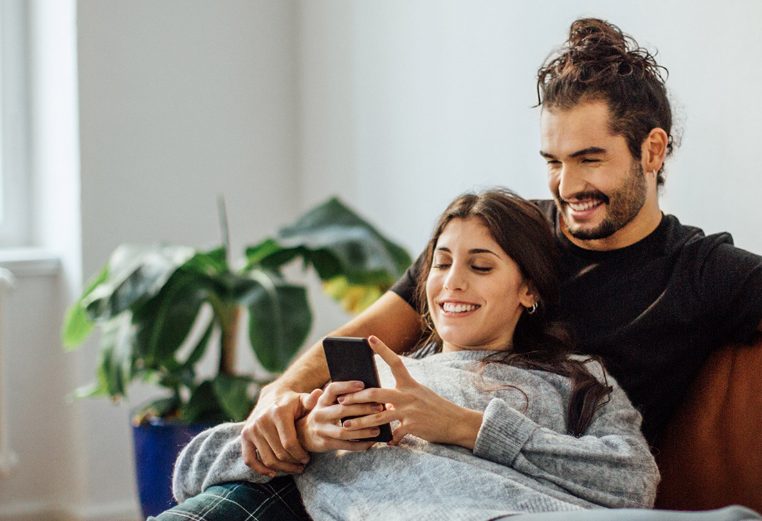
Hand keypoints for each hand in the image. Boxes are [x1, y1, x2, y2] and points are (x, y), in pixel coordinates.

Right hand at [240, 387, 319, 476]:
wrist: (271, 397)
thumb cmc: (292, 402)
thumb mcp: (303, 399)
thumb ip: (311, 400)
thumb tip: (319, 393)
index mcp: (278, 413)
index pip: (289, 443)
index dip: (300, 455)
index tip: (307, 459)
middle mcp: (262, 421)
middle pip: (279, 454)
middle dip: (293, 463)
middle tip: (302, 465)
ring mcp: (251, 429)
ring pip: (267, 459)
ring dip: (282, 469)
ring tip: (293, 468)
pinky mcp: (244, 436)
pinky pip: (250, 459)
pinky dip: (260, 470)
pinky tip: (273, 473)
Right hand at [296, 381, 382, 452]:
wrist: (303, 434)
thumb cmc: (323, 414)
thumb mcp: (325, 402)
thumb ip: (338, 395)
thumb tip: (363, 387)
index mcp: (322, 400)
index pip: (333, 389)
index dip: (347, 386)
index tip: (363, 384)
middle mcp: (320, 414)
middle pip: (342, 410)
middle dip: (363, 409)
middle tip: (380, 408)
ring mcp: (322, 430)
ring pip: (345, 431)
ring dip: (363, 430)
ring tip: (378, 429)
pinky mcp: (326, 443)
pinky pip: (346, 445)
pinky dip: (360, 444)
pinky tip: (372, 442)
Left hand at [339, 335, 482, 447]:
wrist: (456, 422)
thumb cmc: (435, 407)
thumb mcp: (419, 394)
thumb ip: (400, 394)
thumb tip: (380, 399)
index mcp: (409, 383)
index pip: (395, 361)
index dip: (382, 349)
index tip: (369, 338)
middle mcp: (408, 394)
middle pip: (376, 393)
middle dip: (355, 397)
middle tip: (341, 400)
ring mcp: (410, 410)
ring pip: (378, 416)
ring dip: (360, 422)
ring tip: (346, 425)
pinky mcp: (413, 426)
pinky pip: (395, 434)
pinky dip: (388, 439)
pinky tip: (384, 443)